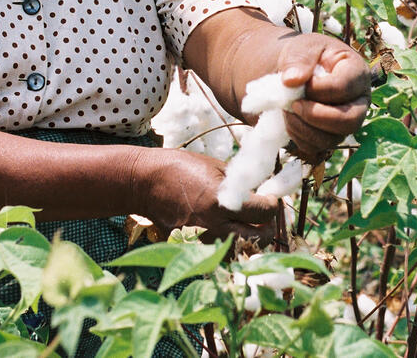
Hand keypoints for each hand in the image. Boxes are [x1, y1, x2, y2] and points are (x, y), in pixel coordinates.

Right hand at [132, 147, 277, 242]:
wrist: (144, 183)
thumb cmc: (178, 167)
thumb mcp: (213, 166)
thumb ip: (239, 180)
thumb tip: (261, 186)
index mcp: (223, 201)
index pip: (265, 212)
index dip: (273, 203)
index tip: (271, 196)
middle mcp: (216, 225)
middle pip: (260, 236)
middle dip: (267, 224)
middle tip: (264, 212)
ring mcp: (204, 239)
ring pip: (241, 247)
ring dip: (248, 235)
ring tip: (245, 220)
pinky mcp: (193, 246)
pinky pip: (220, 249)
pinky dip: (227, 241)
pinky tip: (224, 226)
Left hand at [270, 32, 369, 161]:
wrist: (295, 70)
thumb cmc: (304, 55)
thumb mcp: (302, 47)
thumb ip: (298, 59)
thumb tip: (292, 80)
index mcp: (357, 72)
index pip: (344, 87)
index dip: (318, 89)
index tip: (295, 82)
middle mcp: (359, 101)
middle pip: (350, 121)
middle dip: (317, 116)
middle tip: (294, 105)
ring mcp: (347, 121)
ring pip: (334, 138)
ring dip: (304, 127)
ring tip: (287, 110)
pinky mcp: (331, 135)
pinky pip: (318, 147)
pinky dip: (299, 137)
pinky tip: (289, 119)